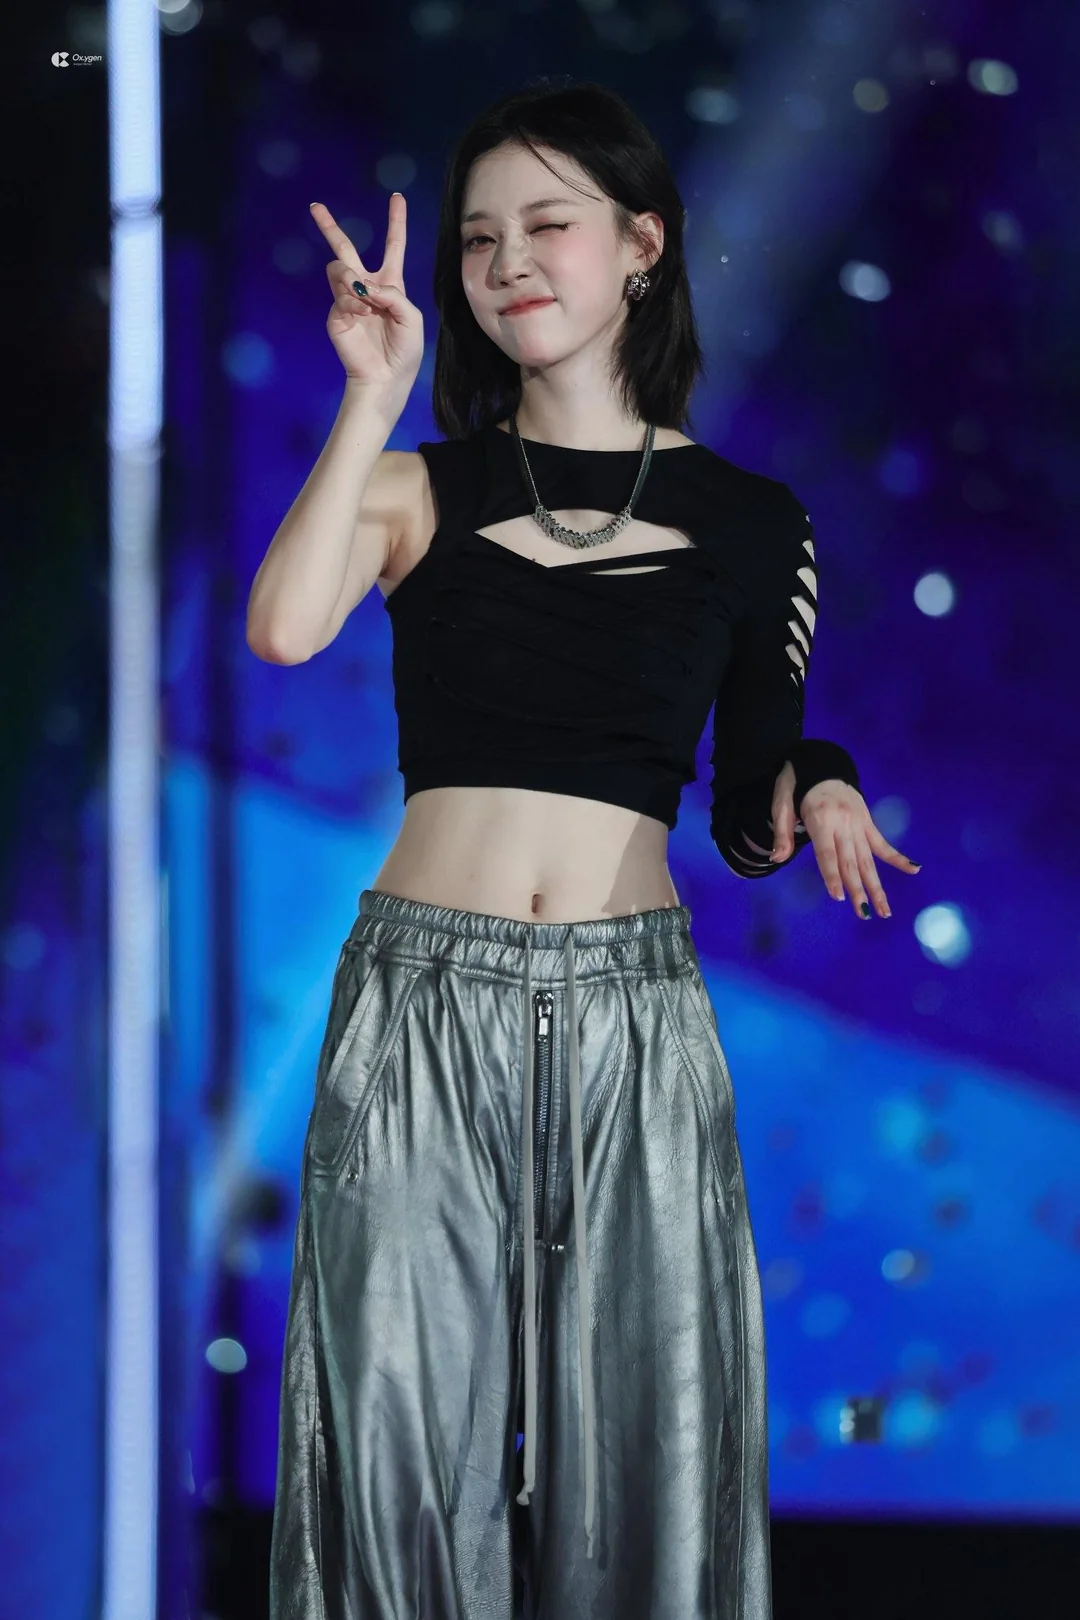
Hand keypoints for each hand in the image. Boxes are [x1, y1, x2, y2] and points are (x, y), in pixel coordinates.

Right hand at [310, 195, 424, 399]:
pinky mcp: (336, 314)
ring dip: (351, 279)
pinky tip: (361, 316)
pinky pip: (340, 295)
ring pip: (339, 268)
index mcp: (390, 283)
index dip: (396, 221)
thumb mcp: (411, 318)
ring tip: (363, 299)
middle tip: (316, 206)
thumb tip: (364, 284)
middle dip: (329, 227)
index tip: (396, 197)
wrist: (385, 377)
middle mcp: (367, 286)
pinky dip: (352, 303)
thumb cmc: (404, 350)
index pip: (393, 245)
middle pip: (346, 248)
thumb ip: (393, 294)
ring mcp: (348, 299)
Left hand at [769, 761, 920, 917]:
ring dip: (877, 886)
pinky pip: (882, 843)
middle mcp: (843, 824)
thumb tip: (776, 858)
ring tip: (884, 910)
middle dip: (857, 889)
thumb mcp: (781, 802)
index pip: (827, 853)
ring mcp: (858, 823)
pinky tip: (914, 869)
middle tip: (863, 913)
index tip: (839, 897)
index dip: (833, 876)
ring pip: (868, 859)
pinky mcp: (867, 822)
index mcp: (821, 819)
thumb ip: (782, 832)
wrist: (820, 762)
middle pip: (851, 862)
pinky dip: (898, 858)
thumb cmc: (796, 785)